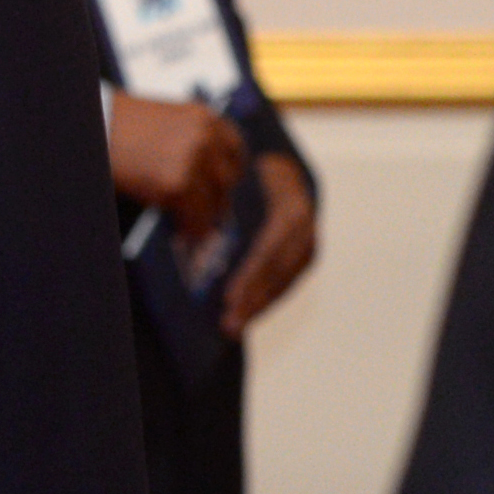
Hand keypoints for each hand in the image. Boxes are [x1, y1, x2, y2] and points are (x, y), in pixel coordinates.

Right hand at [107, 90, 245, 238]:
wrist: (93, 129)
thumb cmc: (120, 127)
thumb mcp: (166, 123)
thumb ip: (191, 143)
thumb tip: (205, 180)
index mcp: (205, 118)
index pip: (235, 150)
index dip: (229, 172)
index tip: (222, 186)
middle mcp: (205, 137)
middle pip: (227, 179)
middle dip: (218, 199)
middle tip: (209, 214)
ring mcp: (193, 161)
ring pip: (214, 203)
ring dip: (205, 219)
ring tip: (195, 230)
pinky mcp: (177, 185)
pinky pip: (195, 217)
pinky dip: (191, 230)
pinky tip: (182, 235)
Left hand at [221, 152, 317, 333]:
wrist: (278, 165)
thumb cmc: (242, 173)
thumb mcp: (231, 177)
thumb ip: (215, 201)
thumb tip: (184, 231)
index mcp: (289, 204)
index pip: (270, 246)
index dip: (251, 274)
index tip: (229, 297)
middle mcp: (306, 226)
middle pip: (278, 269)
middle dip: (253, 299)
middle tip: (228, 325)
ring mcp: (309, 243)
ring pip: (284, 281)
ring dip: (259, 306)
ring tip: (232, 327)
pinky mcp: (304, 256)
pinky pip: (284, 283)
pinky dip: (264, 300)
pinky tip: (245, 315)